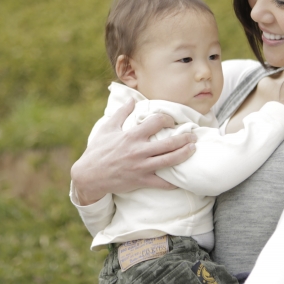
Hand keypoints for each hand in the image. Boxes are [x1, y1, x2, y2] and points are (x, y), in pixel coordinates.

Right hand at [70, 98, 196, 205]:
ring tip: (193, 149)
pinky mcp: (141, 181)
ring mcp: (141, 167)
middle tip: (193, 136)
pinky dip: (174, 182)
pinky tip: (183, 178)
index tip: (171, 121)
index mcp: (132, 136)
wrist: (89, 176)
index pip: (156, 122)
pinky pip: (162, 183)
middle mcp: (139, 150)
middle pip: (169, 143)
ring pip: (170, 161)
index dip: (167, 119)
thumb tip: (131, 99)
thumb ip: (121, 113)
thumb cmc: (97, 151)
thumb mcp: (107, 128)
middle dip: (185, 138)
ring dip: (184, 154)